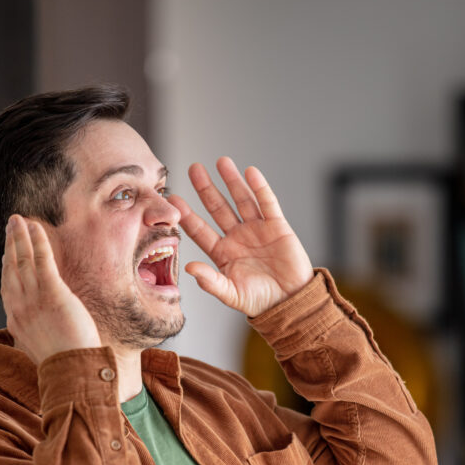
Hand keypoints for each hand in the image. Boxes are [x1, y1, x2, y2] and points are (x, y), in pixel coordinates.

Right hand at [1, 215, 101, 363]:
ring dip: (18, 237)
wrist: (72, 373)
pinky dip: (36, 242)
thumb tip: (46, 335)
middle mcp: (20, 308)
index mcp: (17, 322)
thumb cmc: (65, 366)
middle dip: (10, 245)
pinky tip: (34, 227)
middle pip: (11, 269)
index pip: (8, 288)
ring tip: (17, 219)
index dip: (8, 267)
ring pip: (22, 261)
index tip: (7, 253)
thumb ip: (41, 336)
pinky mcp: (51, 293)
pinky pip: (41, 261)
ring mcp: (33, 300)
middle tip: (10, 226)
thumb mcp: (45, 349)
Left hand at [170, 157, 313, 316]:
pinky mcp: (278, 226)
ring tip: (221, 161)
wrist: (291, 302)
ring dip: (232, 181)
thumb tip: (189, 268)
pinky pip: (267, 203)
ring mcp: (257, 229)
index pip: (200, 230)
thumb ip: (210, 282)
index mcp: (223, 253)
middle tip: (194, 168)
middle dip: (206, 189)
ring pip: (241, 200)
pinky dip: (260, 188)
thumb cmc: (260, 301)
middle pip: (218, 208)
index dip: (187, 215)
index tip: (173, 200)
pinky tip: (250, 173)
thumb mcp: (231, 294)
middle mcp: (237, 237)